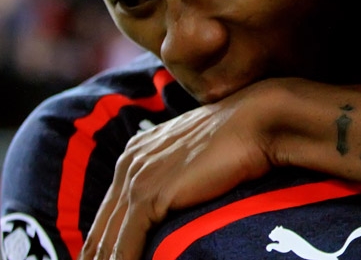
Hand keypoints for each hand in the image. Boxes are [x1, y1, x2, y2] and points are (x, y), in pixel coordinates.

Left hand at [80, 82, 278, 259]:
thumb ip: (178, 174)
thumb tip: (181, 197)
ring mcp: (136, 179)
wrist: (255, 122)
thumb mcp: (196, 154)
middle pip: (100, 229)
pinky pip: (126, 245)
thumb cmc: (239, 137)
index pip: (109, 210)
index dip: (102, 243)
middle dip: (97, 257)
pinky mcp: (149, 196)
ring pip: (108, 241)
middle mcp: (128, 164)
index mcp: (136, 153)